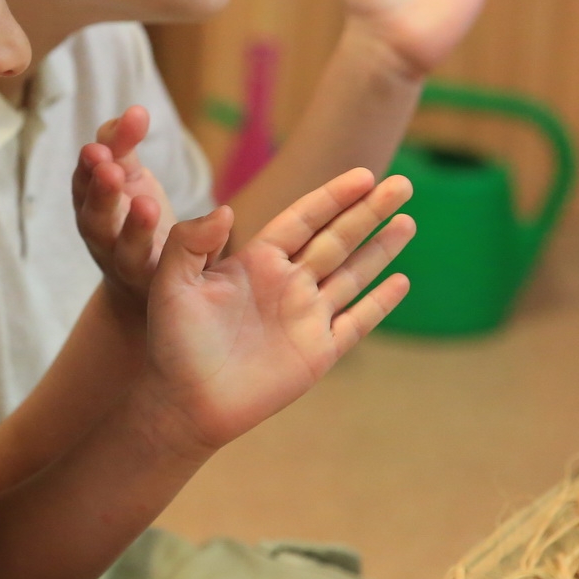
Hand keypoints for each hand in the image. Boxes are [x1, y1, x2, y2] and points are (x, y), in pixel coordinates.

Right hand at [71, 106, 172, 321]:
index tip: (131, 121)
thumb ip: (124, 147)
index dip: (105, 148)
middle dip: (99, 189)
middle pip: (92, 212)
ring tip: (145, 205)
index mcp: (93, 199)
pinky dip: (157, 256)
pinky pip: (145, 266)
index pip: (92, 171)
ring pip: (118, 246)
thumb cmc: (134, 220)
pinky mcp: (143, 279)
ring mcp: (118, 257)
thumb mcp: (128, 179)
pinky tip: (176, 238)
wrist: (141, 283)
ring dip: (130, 226)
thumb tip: (134, 112)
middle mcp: (99, 230)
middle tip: (109, 167)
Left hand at [144, 169, 414, 451]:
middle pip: (338, 238)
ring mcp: (306, 317)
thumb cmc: (172, 342)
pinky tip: (402, 281)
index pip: (304, 218)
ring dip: (380, 249)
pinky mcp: (318, 353)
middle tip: (403, 183)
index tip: (364, 176)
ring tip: (408, 221)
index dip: (334, 197)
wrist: (183, 403)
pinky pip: (356, 322)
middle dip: (369, 211)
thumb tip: (227, 209)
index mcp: (256, 261)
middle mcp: (287, 283)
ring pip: (353, 274)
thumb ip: (190, 242)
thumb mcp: (171, 284)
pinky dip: (380, 303)